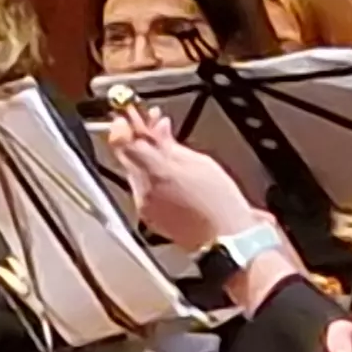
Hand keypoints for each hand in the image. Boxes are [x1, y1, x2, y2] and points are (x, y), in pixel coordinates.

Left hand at [98, 105, 265, 255]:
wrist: (228, 239)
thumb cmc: (222, 202)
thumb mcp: (200, 162)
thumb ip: (169, 143)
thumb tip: (155, 127)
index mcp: (157, 172)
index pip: (123, 142)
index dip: (123, 124)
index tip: (127, 113)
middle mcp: (144, 189)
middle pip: (127, 156)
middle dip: (136, 138)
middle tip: (148, 125)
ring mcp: (143, 204)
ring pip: (134, 172)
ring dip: (145, 157)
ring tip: (164, 148)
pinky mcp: (147, 215)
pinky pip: (141, 189)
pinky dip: (150, 177)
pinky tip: (168, 174)